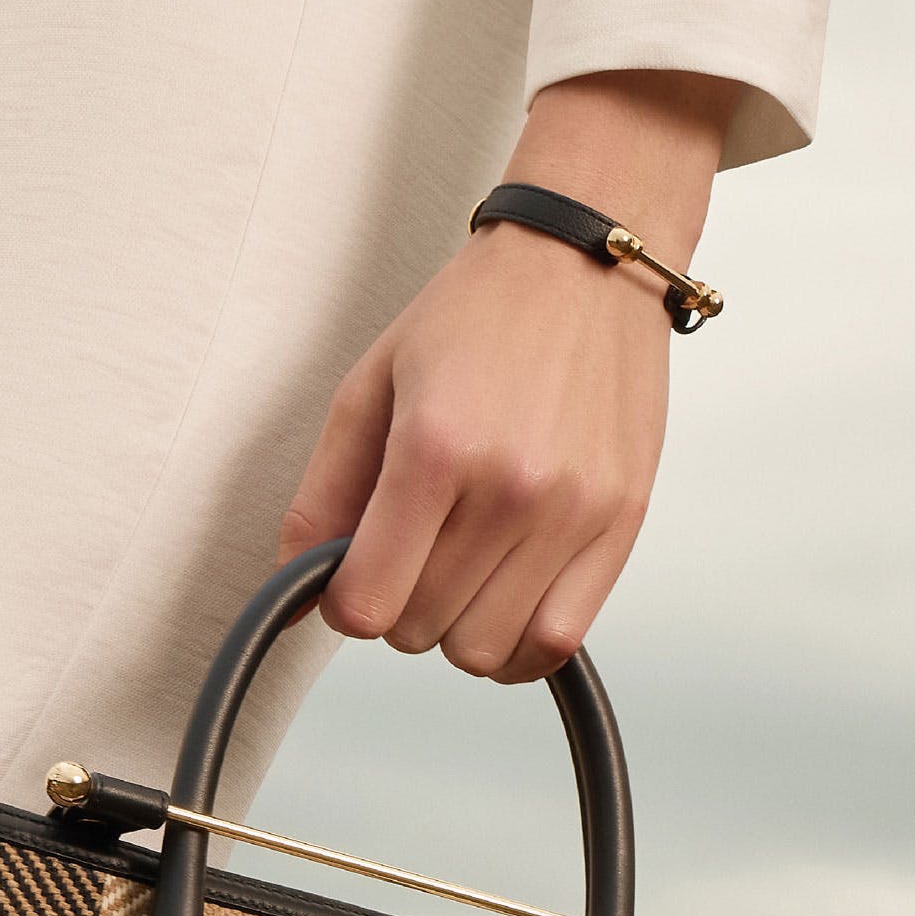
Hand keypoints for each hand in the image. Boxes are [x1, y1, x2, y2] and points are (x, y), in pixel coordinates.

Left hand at [278, 70, 737, 681]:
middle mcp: (511, 488)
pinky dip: (518, 647)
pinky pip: (556, 643)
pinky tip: (502, 602)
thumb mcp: (369, 389)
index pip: (367, 603)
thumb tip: (292, 595)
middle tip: (411, 551)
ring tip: (460, 570)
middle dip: (399, 605)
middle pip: (420, 631)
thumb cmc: (478, 317)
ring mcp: (574, 512)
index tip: (352, 574)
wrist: (586, 264)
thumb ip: (322, 499)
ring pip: (484, 651)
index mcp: (436, 449)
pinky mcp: (622, 524)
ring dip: (456, 627)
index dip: (344, 603)